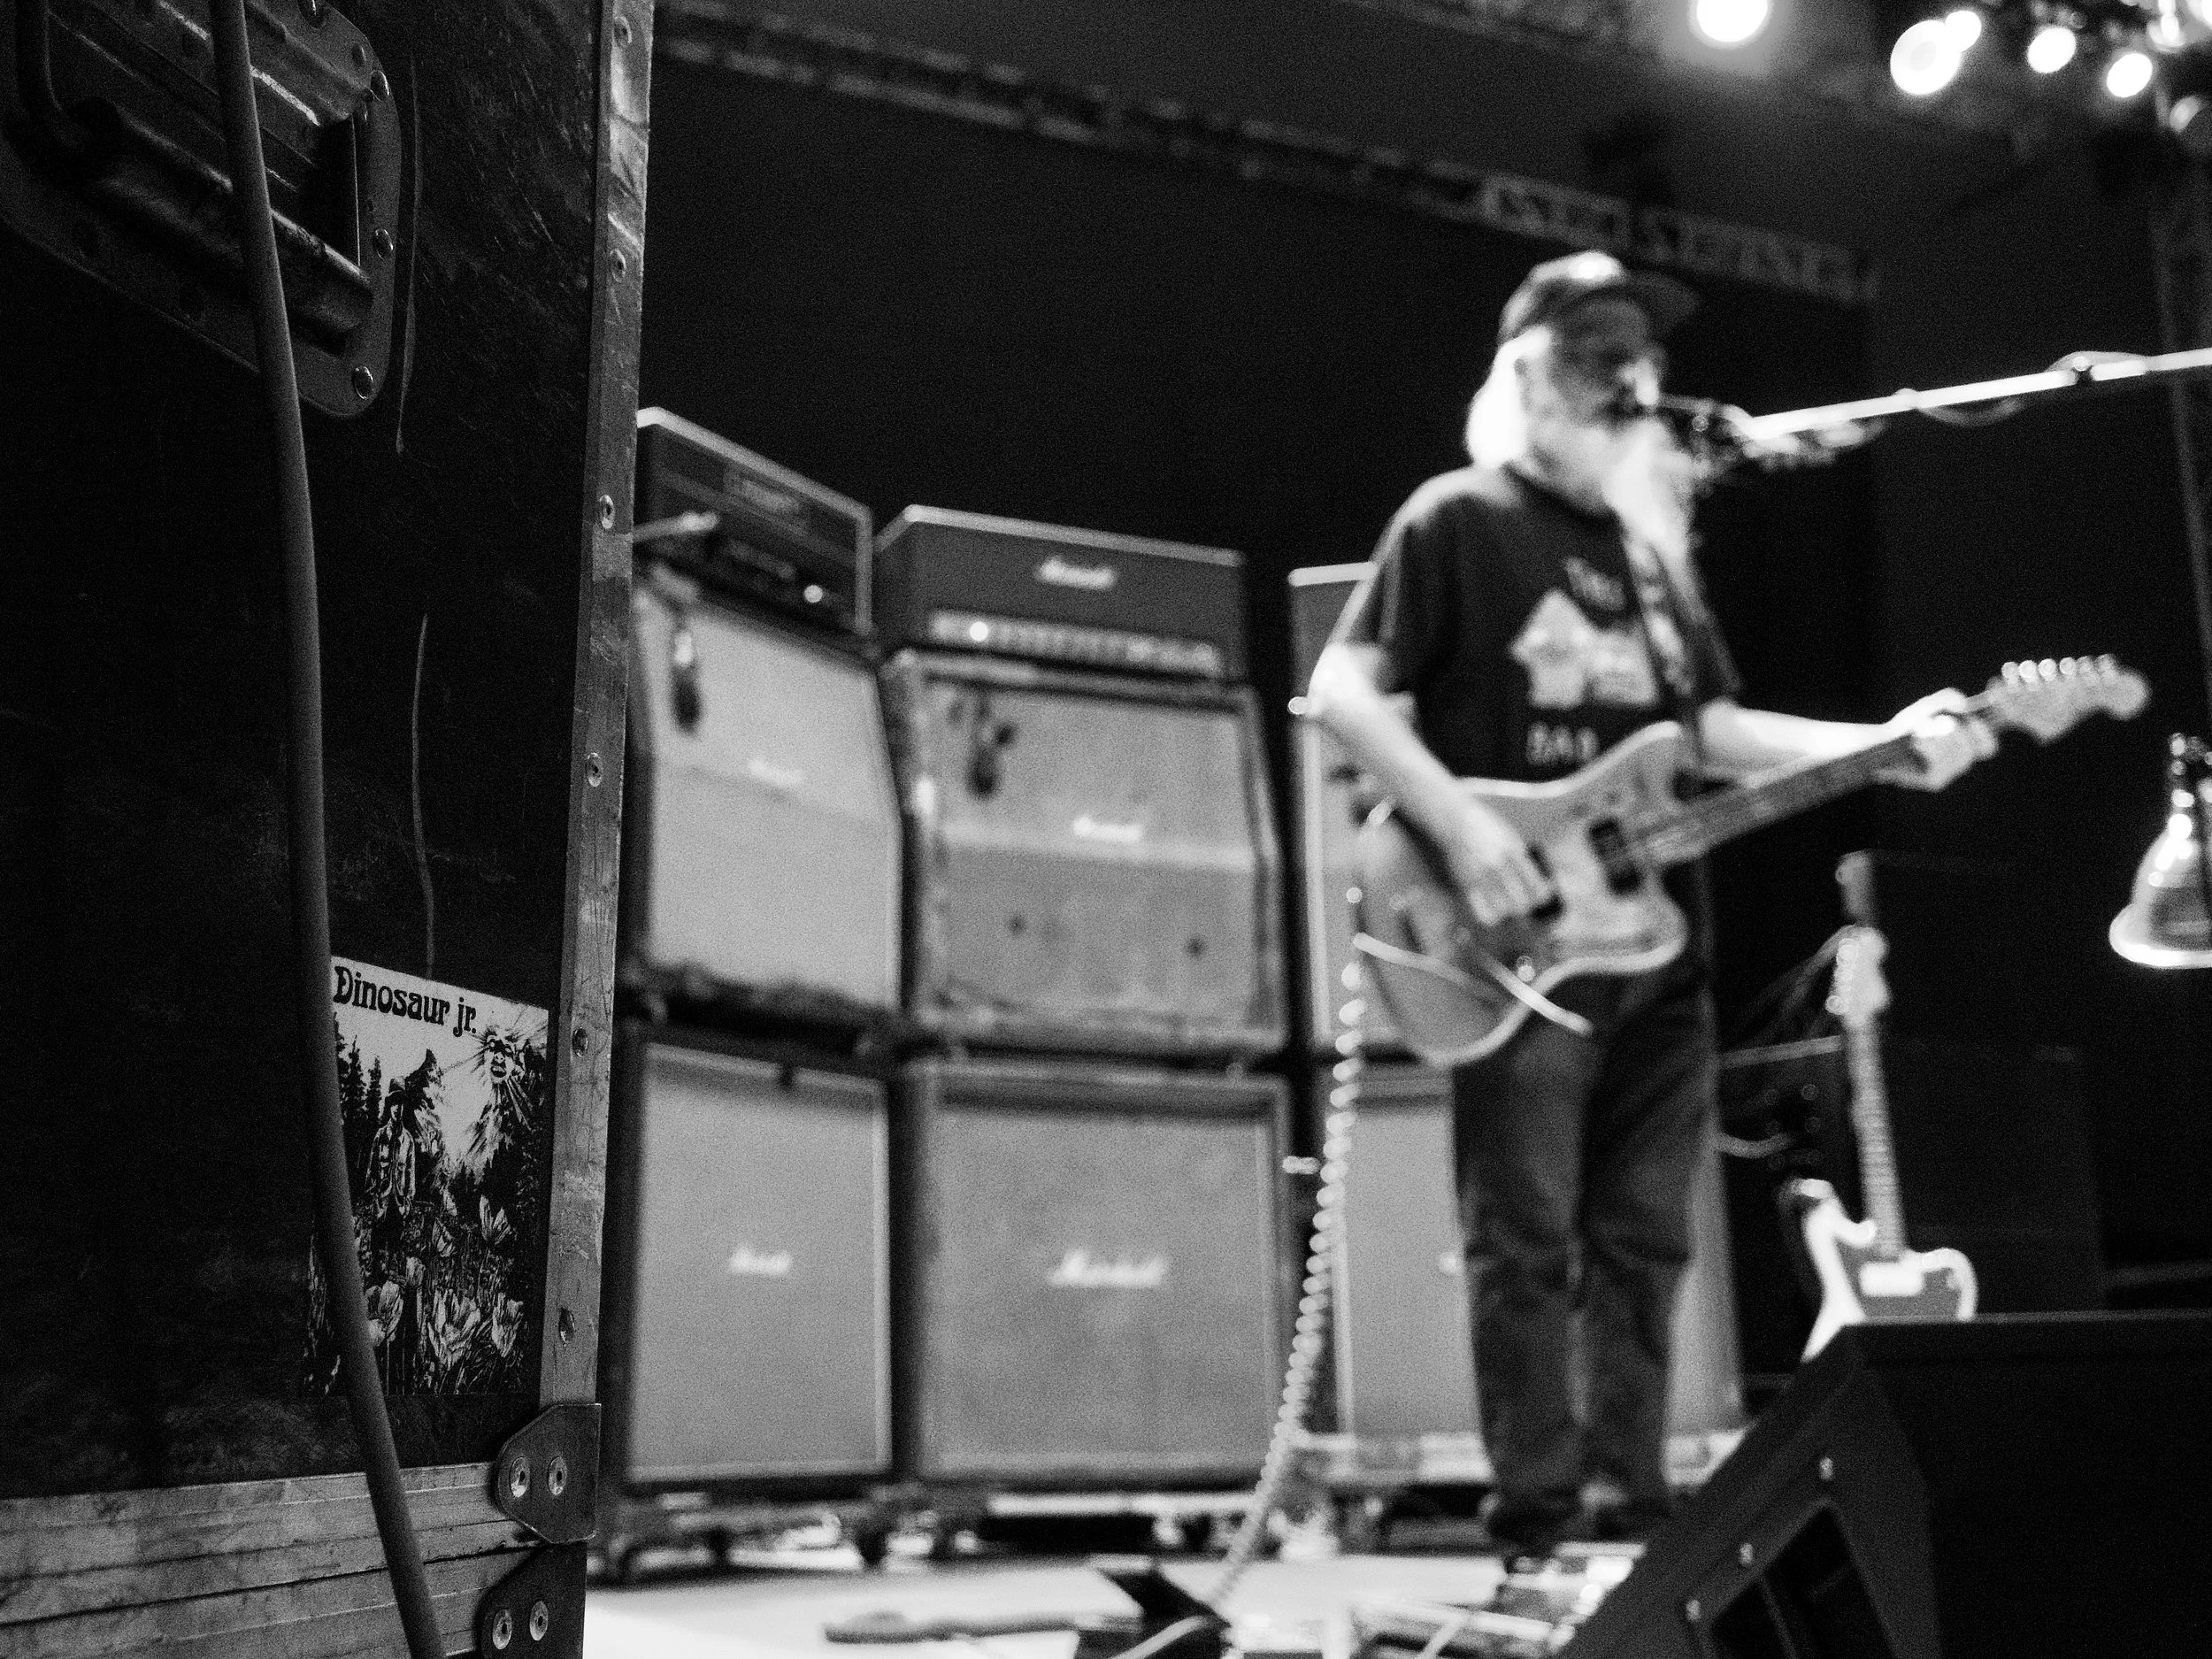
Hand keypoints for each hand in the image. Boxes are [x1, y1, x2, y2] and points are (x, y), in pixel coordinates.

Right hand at [1446, 800, 1553, 925]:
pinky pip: (1483, 913)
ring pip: (1504, 911)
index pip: (1537, 887)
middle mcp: (1497, 865)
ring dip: (1509, 911)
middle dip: (1527, 906)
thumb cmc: (1486, 829)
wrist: (1455, 821)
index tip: (1542, 893)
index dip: (1544, 896)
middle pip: (1522, 904)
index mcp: (1513, 851)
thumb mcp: (1510, 837)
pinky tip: (1494, 909)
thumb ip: (1522, 859)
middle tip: (1525, 901)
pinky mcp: (1465, 883)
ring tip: (1509, 904)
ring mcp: (1480, 876)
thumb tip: (1539, 884)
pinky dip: (1492, 916)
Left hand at [1877, 688, 1996, 790]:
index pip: (1988, 746)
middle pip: (1973, 748)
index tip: (1974, 717)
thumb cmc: (1908, 726)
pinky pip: (1941, 761)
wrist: (1881, 744)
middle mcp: (1959, 762)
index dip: (1986, 731)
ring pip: (1958, 753)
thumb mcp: (1929, 706)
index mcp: (1965, 746)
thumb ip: (1948, 698)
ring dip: (1938, 735)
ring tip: (1920, 729)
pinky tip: (1916, 741)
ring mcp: (1948, 773)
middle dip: (1956, 730)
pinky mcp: (1935, 781)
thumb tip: (1963, 705)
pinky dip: (1929, 745)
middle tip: (1941, 720)